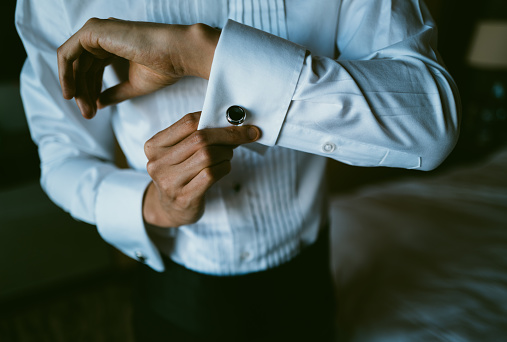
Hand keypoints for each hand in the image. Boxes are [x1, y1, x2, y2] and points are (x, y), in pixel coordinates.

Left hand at [57, 18, 219, 118]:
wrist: (177, 54)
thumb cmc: (163, 67)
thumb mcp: (133, 85)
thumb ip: (114, 93)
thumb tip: (97, 104)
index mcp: (113, 44)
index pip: (92, 69)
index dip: (89, 91)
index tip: (92, 112)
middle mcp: (103, 35)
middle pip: (81, 67)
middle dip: (82, 92)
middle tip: (87, 114)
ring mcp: (97, 31)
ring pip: (73, 62)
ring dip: (76, 88)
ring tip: (85, 109)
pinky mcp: (93, 31)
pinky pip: (67, 53)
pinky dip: (65, 74)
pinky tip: (72, 92)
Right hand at [143, 112, 260, 227]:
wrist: (170, 208)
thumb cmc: (180, 174)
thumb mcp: (179, 152)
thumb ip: (196, 135)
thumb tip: (231, 121)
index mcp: (154, 146)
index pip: (188, 122)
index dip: (215, 118)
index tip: (237, 118)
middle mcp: (158, 163)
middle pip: (200, 138)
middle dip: (229, 134)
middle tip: (246, 134)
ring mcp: (170, 182)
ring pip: (207, 155)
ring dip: (227, 152)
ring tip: (228, 154)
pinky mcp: (184, 197)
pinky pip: (211, 174)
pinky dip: (224, 167)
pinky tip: (225, 166)